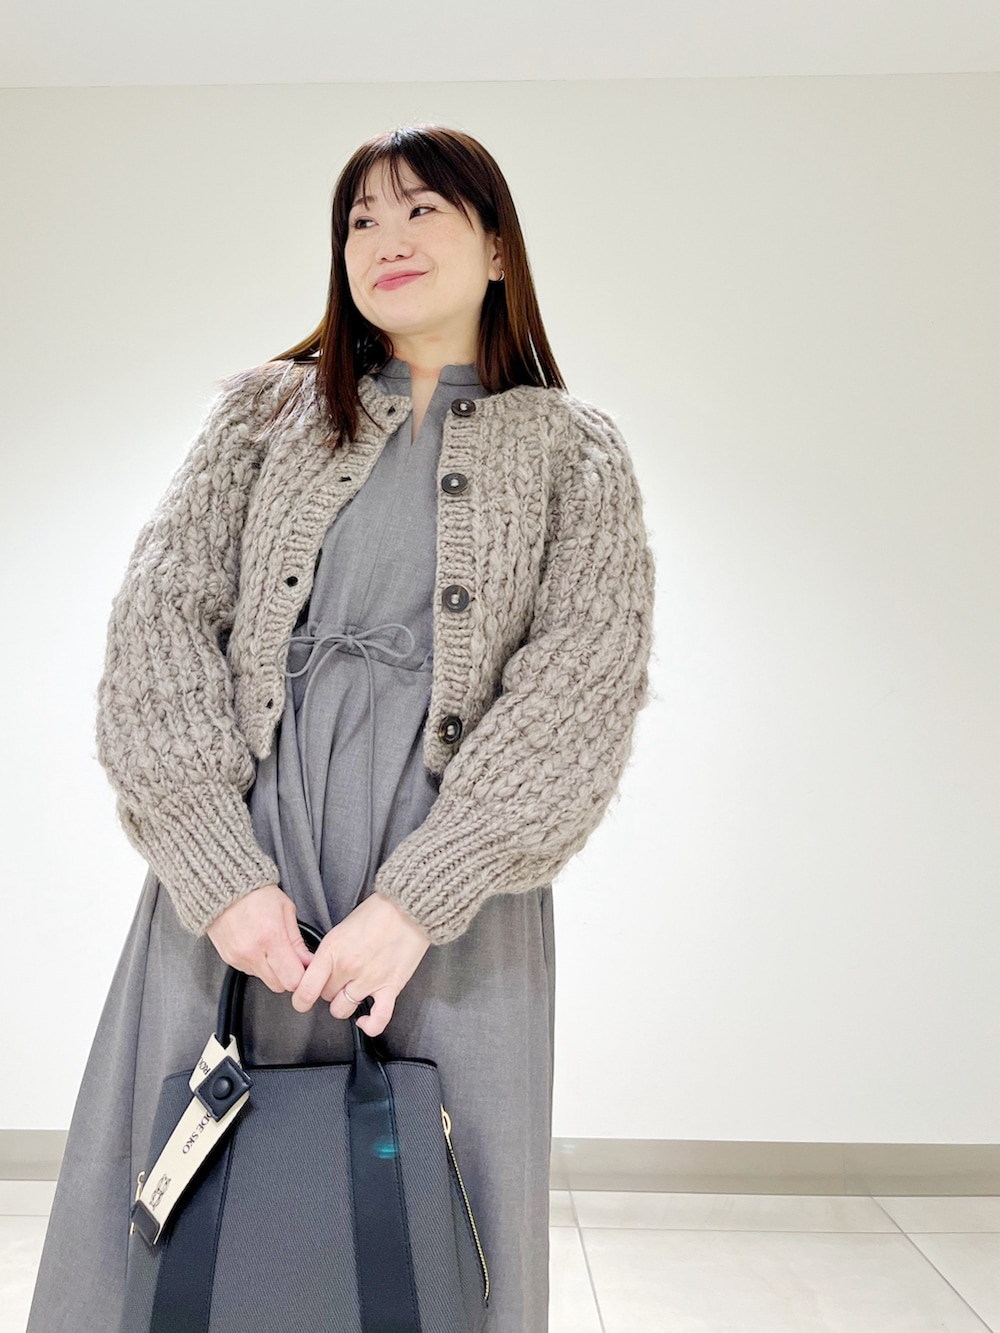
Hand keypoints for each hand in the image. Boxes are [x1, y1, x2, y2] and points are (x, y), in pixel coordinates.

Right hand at [205, 883, 314, 992]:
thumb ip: (297, 941)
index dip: (302, 976)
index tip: (304, 967)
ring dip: (272, 970)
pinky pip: (250, 972)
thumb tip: (308, 962)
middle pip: (278, 985)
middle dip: (288, 975)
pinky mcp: (229, 960)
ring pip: (264, 980)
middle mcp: (252, 952)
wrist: (225, 887)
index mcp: (271, 937)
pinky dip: (258, 964)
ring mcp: (238, 958)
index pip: (292, 979)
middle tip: (290, 957)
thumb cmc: (258, 895)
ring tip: (271, 947)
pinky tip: (258, 946)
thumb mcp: (286, 910)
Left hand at [291, 891, 431, 1037]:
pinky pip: (378, 1019)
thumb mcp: (342, 927)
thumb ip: (329, 952)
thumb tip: (318, 970)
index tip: (301, 999)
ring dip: (344, 1003)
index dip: (300, 998)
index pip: (306, 988)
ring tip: (350, 992)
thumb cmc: (377, 913)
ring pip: (342, 1010)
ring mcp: (370, 980)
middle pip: (325, 996)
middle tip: (336, 980)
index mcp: (333, 950)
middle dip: (327, 990)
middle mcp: (348, 968)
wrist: (408, 908)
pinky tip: (364, 1020)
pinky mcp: (391, 987)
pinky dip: (369, 1025)